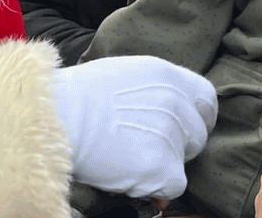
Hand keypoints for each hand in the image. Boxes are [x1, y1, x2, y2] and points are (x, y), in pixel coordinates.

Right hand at [53, 56, 217, 198]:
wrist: (55, 117)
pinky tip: (128, 175)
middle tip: (143, 147)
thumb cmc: (76, 96)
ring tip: (126, 158)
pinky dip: (155, 187)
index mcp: (168, 75)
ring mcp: (171, 135)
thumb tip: (159, 112)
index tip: (182, 128)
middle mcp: (177, 102)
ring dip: (161, 165)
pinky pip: (173, 186)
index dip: (196, 117)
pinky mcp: (162, 167)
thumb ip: (151, 90)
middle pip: (197, 134)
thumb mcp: (122, 74)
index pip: (206, 99)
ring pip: (183, 162)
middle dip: (177, 145)